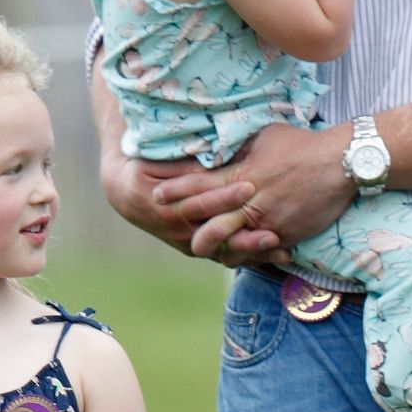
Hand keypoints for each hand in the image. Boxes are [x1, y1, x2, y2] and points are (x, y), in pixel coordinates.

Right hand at [100, 145, 281, 266]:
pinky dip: (254, 257)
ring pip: (226, 252)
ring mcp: (193, 244)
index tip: (249, 186)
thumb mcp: (158, 163)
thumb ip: (187, 164)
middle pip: (217, 237)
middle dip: (246, 238)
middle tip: (274, 235)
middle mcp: (180, 232)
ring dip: (255, 253)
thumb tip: (211, 154)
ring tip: (284, 251)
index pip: (201, 203)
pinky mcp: (204, 250)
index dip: (224, 197)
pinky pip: (231, 257)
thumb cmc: (146, 170)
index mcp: (168, 208)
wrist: (128, 195)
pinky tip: (281, 255)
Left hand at [181, 124, 349, 260]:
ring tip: (204, 249)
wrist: (340, 163)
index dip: (175, 191)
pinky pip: (261, 251)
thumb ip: (239, 149)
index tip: (156, 194)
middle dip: (189, 228)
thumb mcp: (263, 137)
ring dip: (216, 247)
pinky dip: (249, 253)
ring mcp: (268, 220)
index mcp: (241, 174)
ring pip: (232, 242)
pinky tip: (239, 254)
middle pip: (209, 222)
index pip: (199, 184)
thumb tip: (219, 149)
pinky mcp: (287, 234)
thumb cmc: (302, 144)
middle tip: (173, 229)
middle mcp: (250, 200)